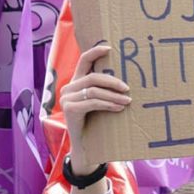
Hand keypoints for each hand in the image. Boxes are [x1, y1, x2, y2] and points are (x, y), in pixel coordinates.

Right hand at [60, 44, 130, 174]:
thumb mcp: (100, 104)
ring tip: (128, 101)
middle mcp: (68, 88)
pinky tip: (119, 108)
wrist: (86, 145)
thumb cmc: (96, 123)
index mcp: (76, 83)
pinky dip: (108, 104)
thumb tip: (126, 83)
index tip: (109, 48)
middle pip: (93, 77)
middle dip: (112, 81)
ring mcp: (66, 99)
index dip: (95, 52)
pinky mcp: (69, 109)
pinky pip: (92, 102)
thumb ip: (105, 91)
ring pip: (94, 90)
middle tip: (128, 89)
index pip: (83, 62)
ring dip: (113, 96)